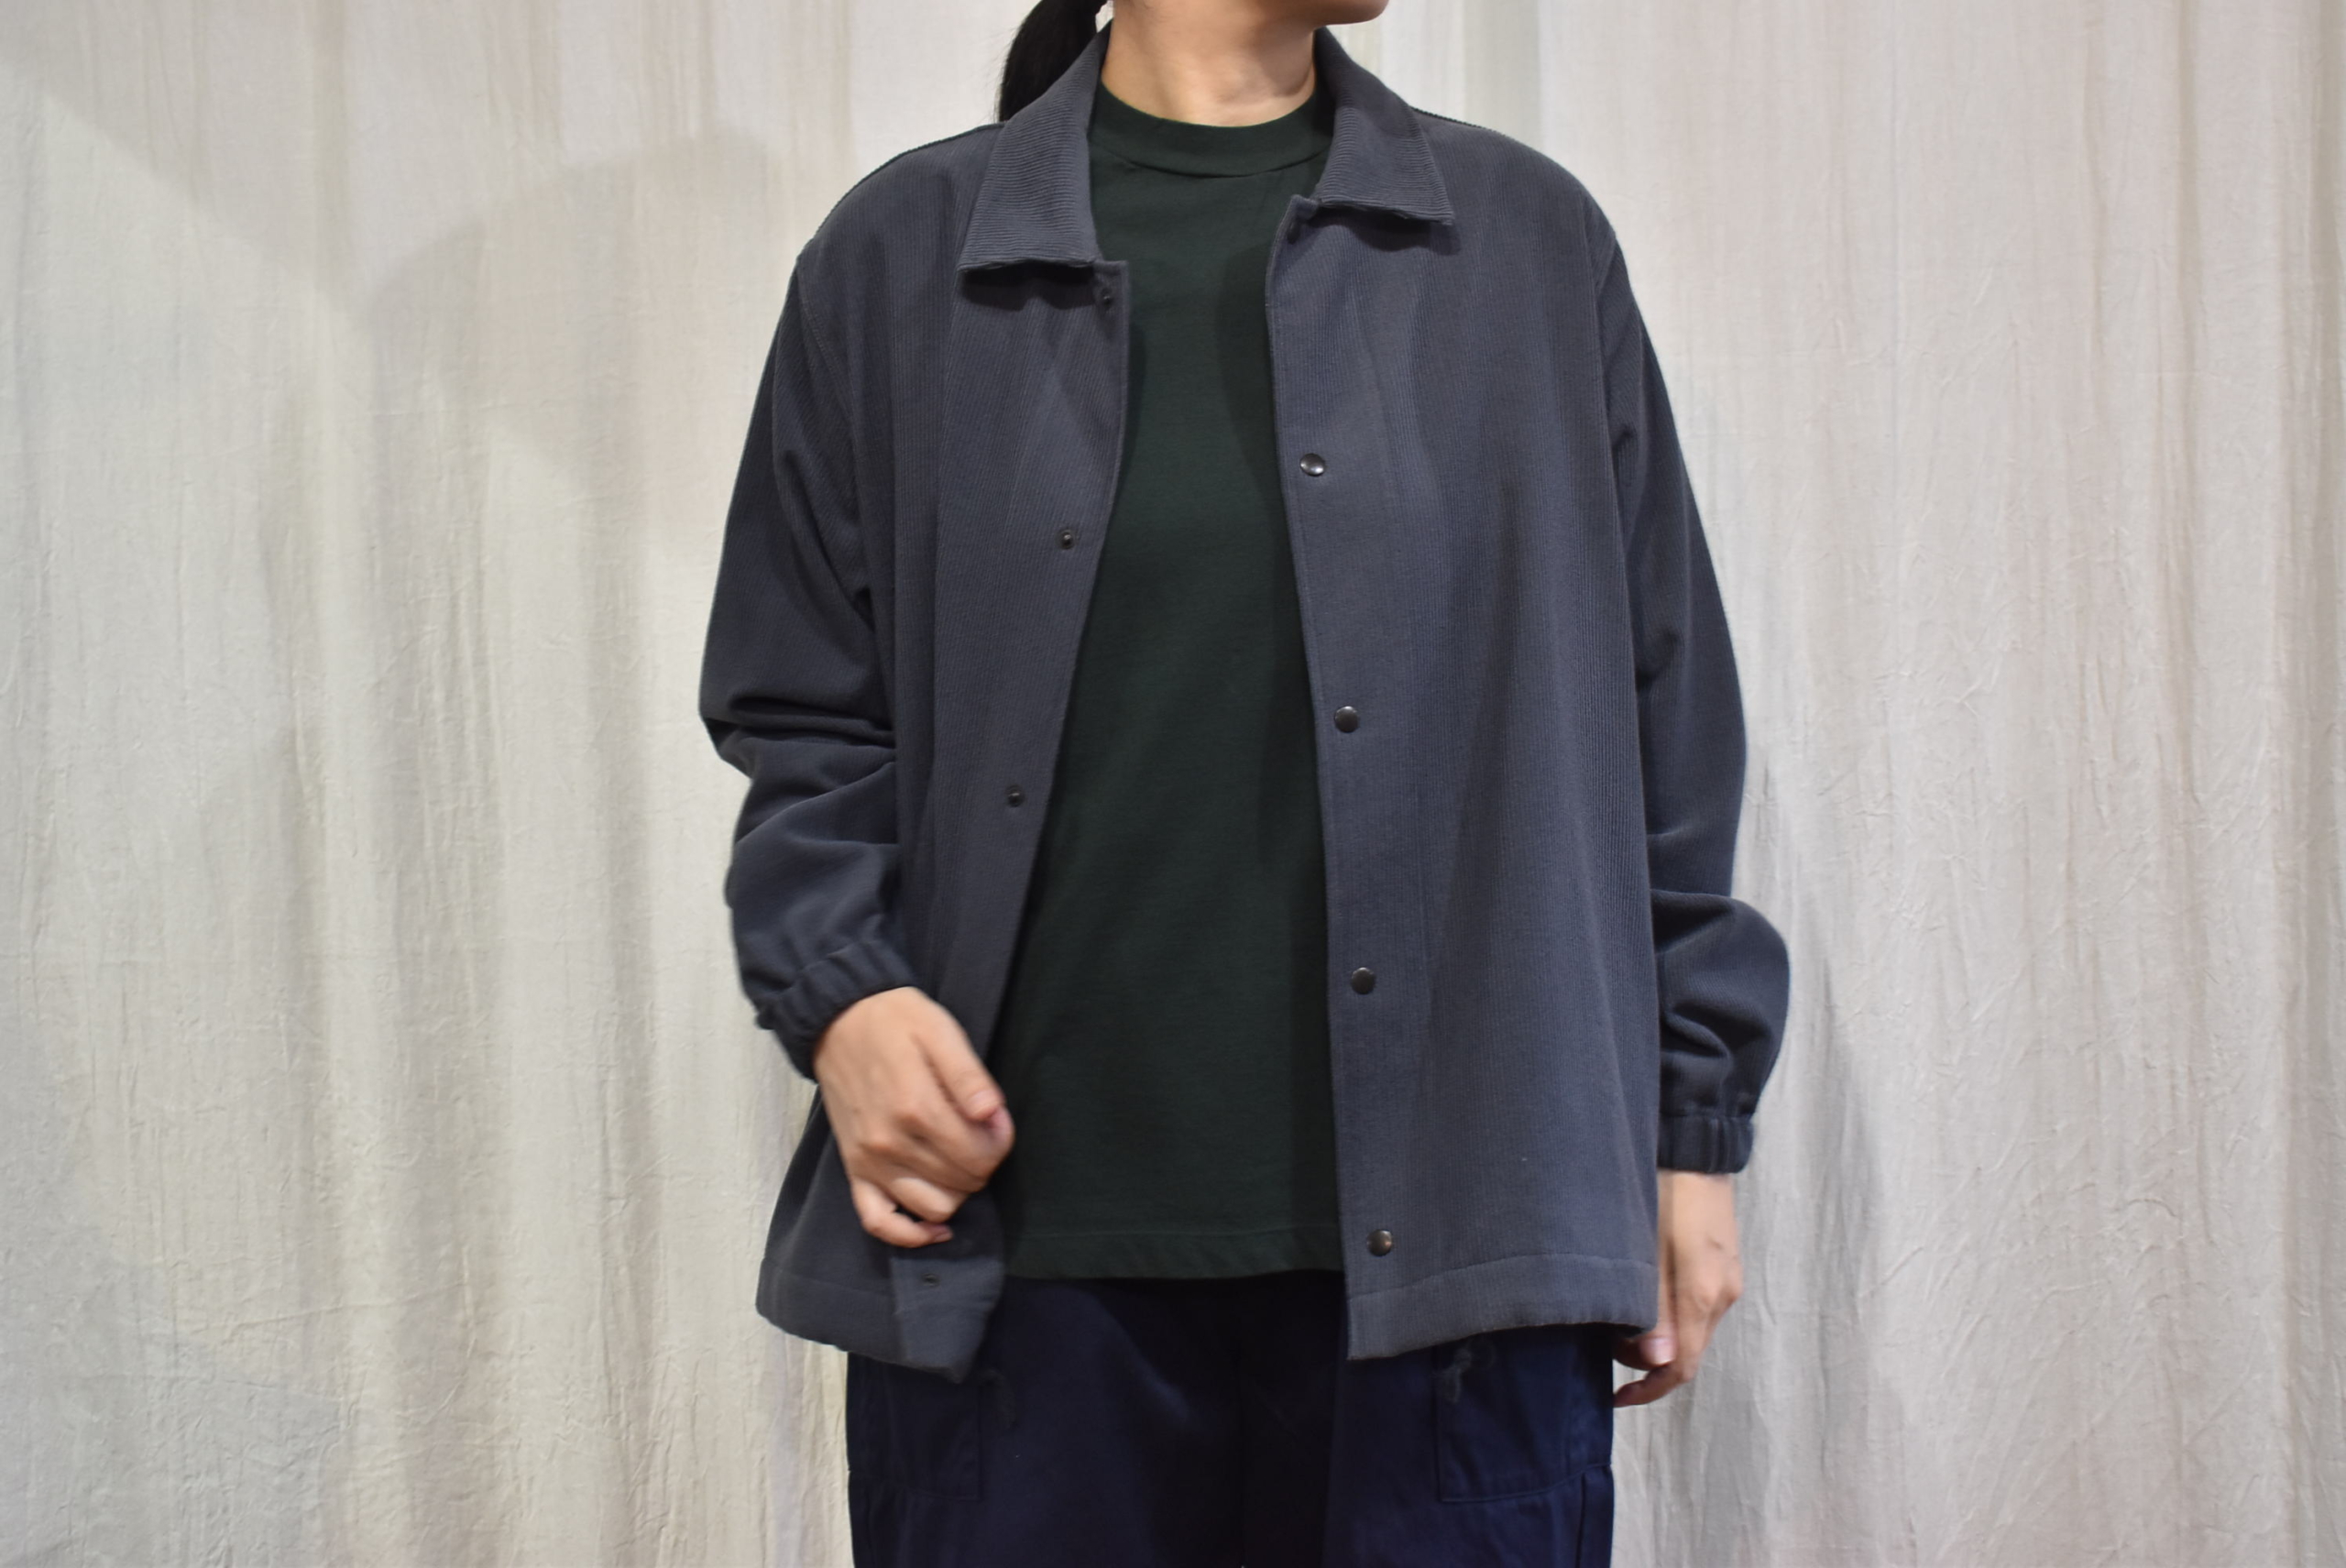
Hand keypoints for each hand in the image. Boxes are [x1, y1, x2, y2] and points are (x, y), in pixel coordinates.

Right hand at [811, 985, 1015, 1247]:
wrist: (839, 1020)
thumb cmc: (896, 1022)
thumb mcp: (940, 1031)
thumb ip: (968, 1076)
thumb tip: (991, 1115)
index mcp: (916, 1106)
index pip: (980, 1153)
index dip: (1000, 1140)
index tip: (996, 1119)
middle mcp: (890, 1142)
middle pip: (962, 1181)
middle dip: (983, 1161)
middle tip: (980, 1131)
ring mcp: (869, 1161)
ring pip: (933, 1207)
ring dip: (957, 1191)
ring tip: (958, 1158)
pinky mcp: (854, 1169)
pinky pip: (879, 1222)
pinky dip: (909, 1233)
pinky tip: (935, 1225)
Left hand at [1613, 1169, 1742, 1406]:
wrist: (1694, 1146)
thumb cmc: (1662, 1192)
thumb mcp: (1645, 1251)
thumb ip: (1650, 1308)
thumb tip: (1657, 1364)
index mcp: (1703, 1296)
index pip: (1682, 1367)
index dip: (1648, 1389)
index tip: (1616, 1396)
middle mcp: (1722, 1293)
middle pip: (1686, 1349)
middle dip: (1644, 1356)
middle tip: (1604, 1335)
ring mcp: (1726, 1277)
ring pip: (1690, 1325)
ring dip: (1655, 1331)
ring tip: (1617, 1310)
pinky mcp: (1722, 1261)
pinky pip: (1695, 1301)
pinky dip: (1668, 1309)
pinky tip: (1642, 1290)